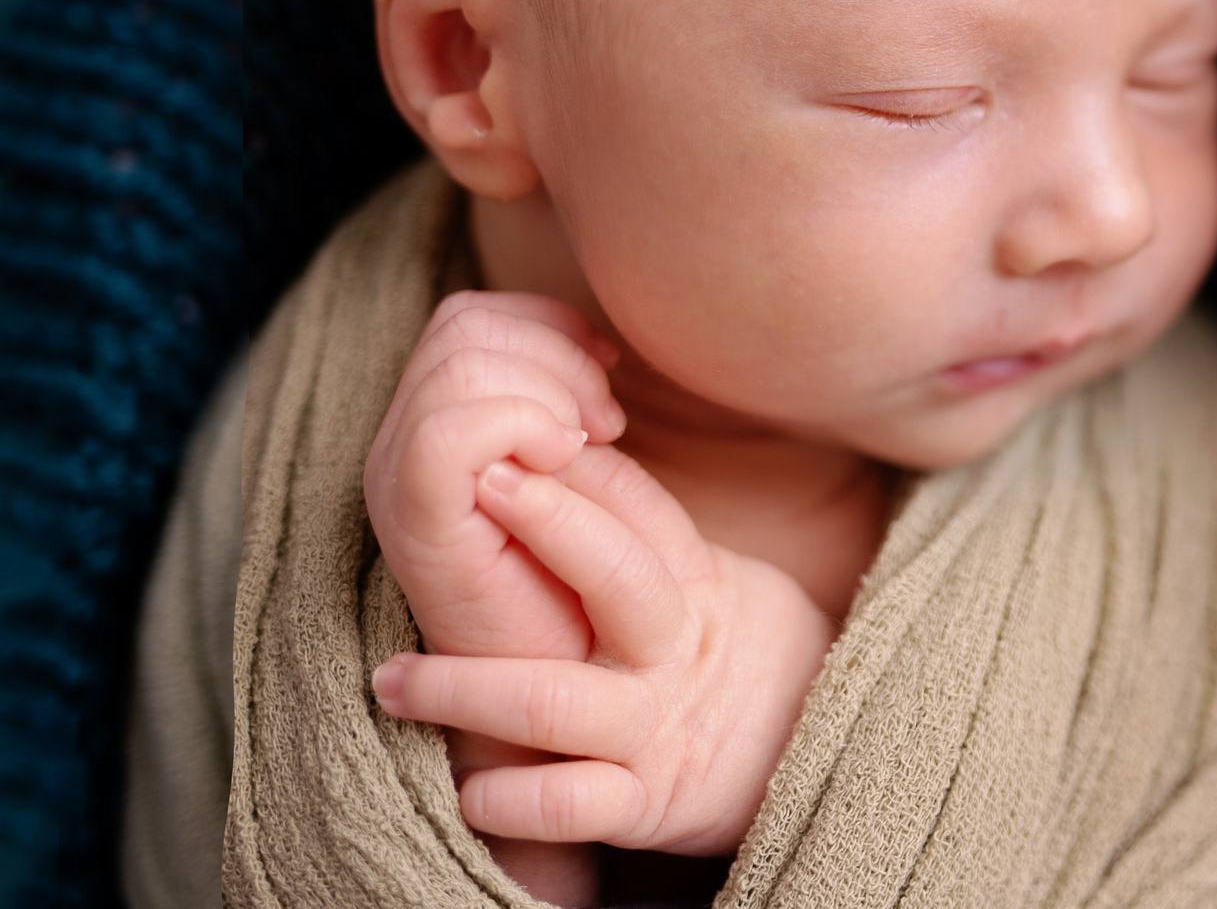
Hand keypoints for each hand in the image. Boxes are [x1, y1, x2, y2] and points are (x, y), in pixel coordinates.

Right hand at [364, 291, 626, 662]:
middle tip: (606, 421)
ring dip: (547, 387)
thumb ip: (563, 404)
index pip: (470, 317)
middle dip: (555, 352)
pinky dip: (522, 422)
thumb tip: (598, 341)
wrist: (556, 692)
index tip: (610, 378)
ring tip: (588, 445)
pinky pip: (452, 425)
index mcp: (433, 425)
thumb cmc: (575, 586)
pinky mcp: (414, 520)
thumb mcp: (579, 473)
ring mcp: (397, 481)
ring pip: (459, 361)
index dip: (549, 326)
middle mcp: (398, 444)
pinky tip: (564, 462)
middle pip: (463, 325)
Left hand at [369, 438, 835, 857]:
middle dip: (546, 526)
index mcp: (690, 586)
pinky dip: (514, 798)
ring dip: (467, 687)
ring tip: (392, 679)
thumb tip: (560, 445)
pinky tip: (469, 788)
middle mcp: (671, 649)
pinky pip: (572, 803)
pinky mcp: (645, 803)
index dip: (577, 471)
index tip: (508, 436)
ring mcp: (655, 726)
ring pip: (558, 702)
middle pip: (617, 575)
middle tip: (472, 489)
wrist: (802, 754)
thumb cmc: (724, 652)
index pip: (638, 509)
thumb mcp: (707, 580)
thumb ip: (640, 529)